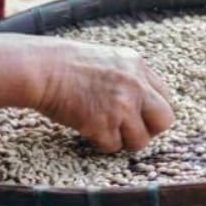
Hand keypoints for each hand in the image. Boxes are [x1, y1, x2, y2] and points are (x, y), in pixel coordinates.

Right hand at [30, 38, 174, 152]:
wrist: (41, 68)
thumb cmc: (64, 63)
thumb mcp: (105, 58)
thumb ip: (127, 78)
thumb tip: (141, 104)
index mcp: (136, 65)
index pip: (163, 96)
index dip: (150, 110)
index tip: (137, 116)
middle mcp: (135, 85)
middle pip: (164, 120)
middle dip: (148, 129)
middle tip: (128, 130)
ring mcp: (122, 106)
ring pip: (141, 140)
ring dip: (122, 140)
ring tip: (102, 128)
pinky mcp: (104, 125)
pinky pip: (113, 147)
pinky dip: (100, 142)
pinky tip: (85, 127)